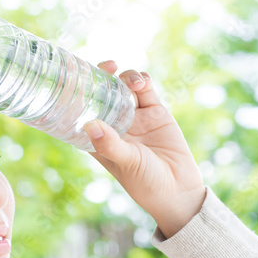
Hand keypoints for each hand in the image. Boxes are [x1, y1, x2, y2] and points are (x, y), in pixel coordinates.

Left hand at [84, 60, 206, 238]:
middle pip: (102, 94)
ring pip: (124, 87)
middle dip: (102, 77)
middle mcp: (115, 125)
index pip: (81, 112)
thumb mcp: (126, 163)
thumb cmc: (147, 184)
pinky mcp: (156, 112)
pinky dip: (143, 81)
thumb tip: (90, 124)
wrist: (180, 190)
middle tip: (105, 67)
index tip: (76, 78)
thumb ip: (110, 144)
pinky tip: (142, 83)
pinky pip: (146, 90)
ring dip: (125, 78)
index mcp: (98, 139)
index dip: (78, 94)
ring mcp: (135, 118)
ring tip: (132, 82)